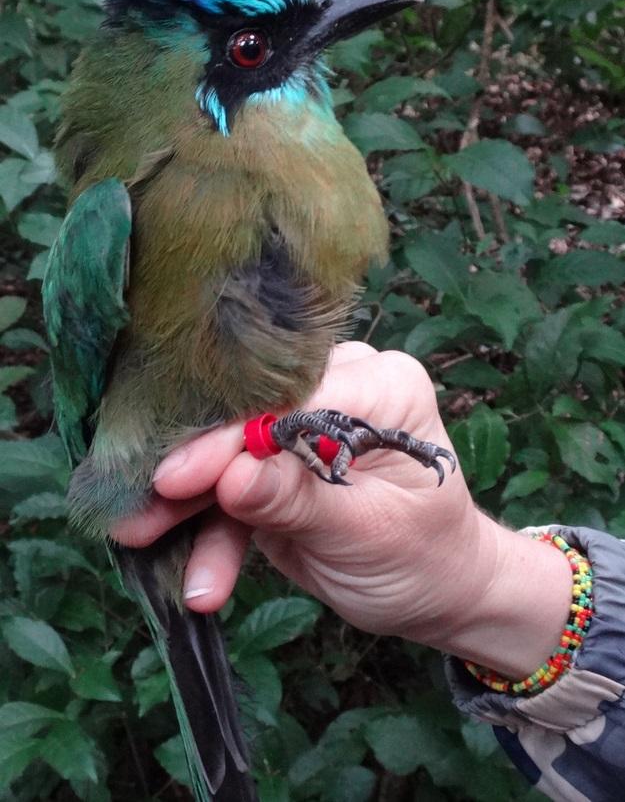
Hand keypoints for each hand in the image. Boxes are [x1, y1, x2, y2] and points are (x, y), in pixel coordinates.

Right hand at [111, 343, 571, 676]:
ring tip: (141, 541)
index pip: (293, 397)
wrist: (434, 591)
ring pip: (230, 454)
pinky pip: (232, 488)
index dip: (232, 435)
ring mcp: (304, 424)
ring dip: (189, 504)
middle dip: (197, 469)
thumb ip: (297, 500)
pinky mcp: (278, 461)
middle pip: (250, 416)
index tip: (178, 476)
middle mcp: (340, 389)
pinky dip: (212, 533)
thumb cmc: (422, 556)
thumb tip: (231, 475)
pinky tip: (202, 582)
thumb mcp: (364, 533)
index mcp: (381, 387)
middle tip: (141, 512)